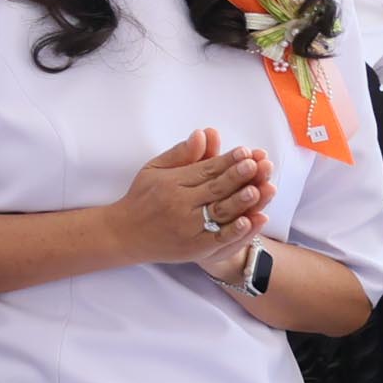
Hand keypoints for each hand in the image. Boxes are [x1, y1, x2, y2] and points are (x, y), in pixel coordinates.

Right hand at [112, 127, 271, 266]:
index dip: (227, 160)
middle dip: (238, 176)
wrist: (125, 234)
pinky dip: (236, 231)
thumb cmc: (142, 198)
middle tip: (257, 165)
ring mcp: (188, 227)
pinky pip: (219, 238)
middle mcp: (179, 204)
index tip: (245, 152)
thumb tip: (201, 134)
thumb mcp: (154, 169)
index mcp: (171, 182)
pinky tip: (250, 221)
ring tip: (257, 189)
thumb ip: (180, 153)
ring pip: (220, 212)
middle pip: (215, 188)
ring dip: (241, 201)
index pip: (205, 169)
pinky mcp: (195, 247)